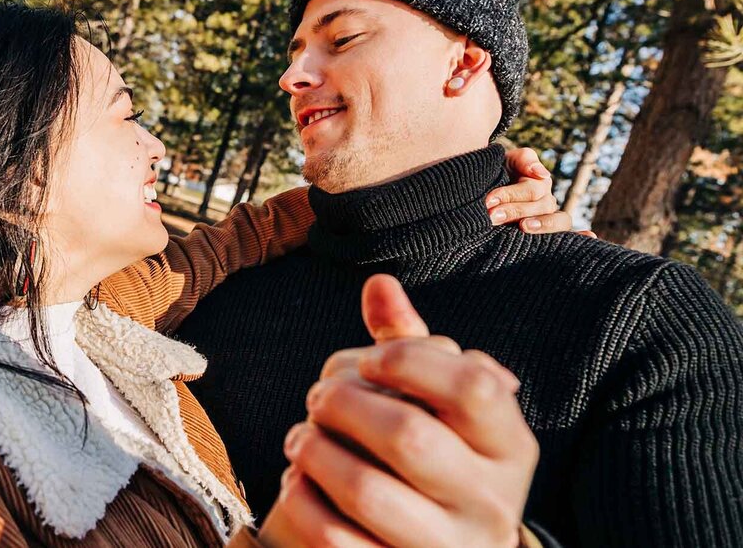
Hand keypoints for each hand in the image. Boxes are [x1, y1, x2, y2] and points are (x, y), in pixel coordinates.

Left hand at [268, 276, 538, 547]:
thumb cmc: (438, 458)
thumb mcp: (440, 405)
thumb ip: (411, 345)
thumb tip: (379, 285)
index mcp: (510, 445)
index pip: (473, 387)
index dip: (409, 360)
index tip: (367, 359)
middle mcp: (490, 500)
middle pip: (410, 436)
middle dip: (345, 405)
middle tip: (317, 398)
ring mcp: (447, 546)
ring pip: (368, 491)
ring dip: (316, 453)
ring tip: (299, 438)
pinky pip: (338, 539)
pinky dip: (304, 502)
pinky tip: (296, 482)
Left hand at [492, 147, 592, 236]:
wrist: (483, 189)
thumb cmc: (496, 174)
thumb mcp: (506, 161)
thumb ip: (523, 160)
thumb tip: (542, 174)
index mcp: (539, 183)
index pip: (532, 190)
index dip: (511, 195)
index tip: (489, 202)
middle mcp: (547, 201)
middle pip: (542, 206)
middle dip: (515, 210)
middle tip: (493, 216)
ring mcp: (549, 218)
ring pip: (558, 221)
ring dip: (544, 224)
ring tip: (524, 227)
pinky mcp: (546, 235)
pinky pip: (568, 236)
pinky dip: (582, 236)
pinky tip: (590, 236)